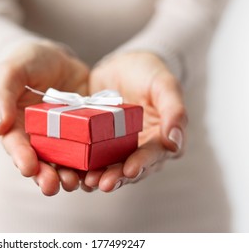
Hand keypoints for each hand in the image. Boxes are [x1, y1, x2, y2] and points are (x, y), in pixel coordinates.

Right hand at [0, 41, 88, 195]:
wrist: (53, 58)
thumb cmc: (25, 62)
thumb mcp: (11, 71)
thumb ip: (2, 95)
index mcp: (16, 126)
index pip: (16, 145)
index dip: (21, 157)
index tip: (28, 168)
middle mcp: (38, 137)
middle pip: (40, 161)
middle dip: (45, 175)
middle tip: (52, 186)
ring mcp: (61, 136)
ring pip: (64, 161)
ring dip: (69, 174)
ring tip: (76, 183)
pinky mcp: (83, 131)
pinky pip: (87, 148)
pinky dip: (91, 160)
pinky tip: (97, 168)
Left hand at [85, 52, 187, 191]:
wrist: (123, 65)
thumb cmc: (149, 73)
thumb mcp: (164, 85)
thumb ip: (174, 110)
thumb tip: (175, 142)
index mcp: (159, 139)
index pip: (152, 156)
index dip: (142, 164)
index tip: (130, 170)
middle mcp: (138, 148)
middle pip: (129, 168)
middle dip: (116, 177)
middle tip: (103, 183)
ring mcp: (116, 146)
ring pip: (109, 167)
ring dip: (99, 176)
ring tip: (87, 181)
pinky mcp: (96, 142)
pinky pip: (90, 156)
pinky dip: (83, 165)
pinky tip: (73, 170)